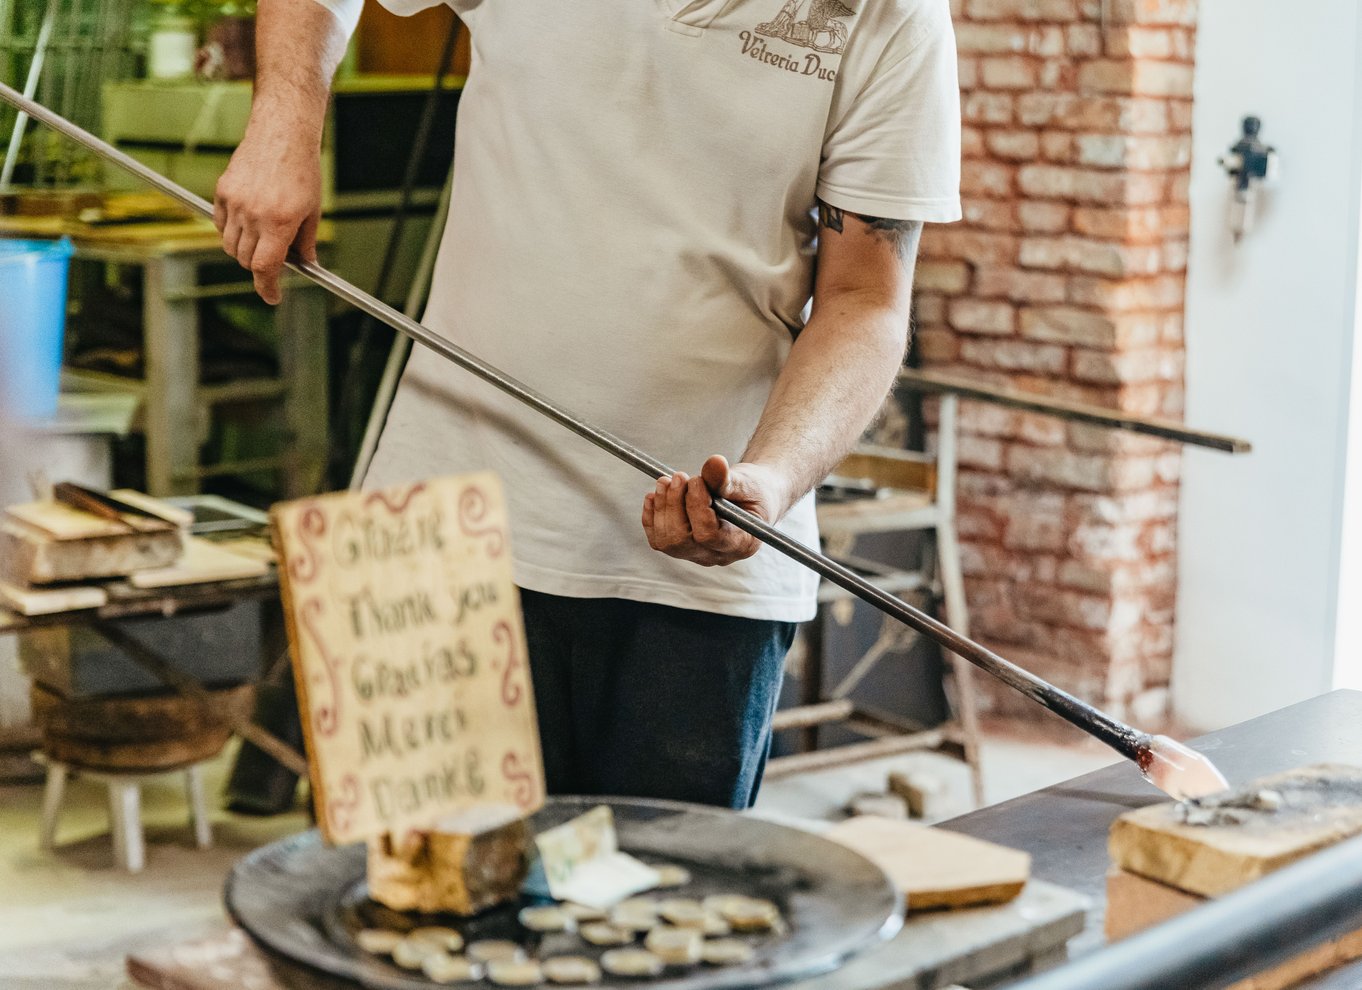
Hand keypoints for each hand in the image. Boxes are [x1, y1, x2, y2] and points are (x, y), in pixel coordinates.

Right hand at [213, 125, 321, 304]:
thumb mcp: (312, 211)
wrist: (281, 134)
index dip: (267, 288)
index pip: (264, 268)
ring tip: (262, 236)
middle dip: (259, 267)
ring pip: (230, 245)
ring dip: (243, 250)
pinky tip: (247, 220)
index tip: (272, 296)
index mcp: (279, 223)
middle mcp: (254, 215)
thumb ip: (306, 242)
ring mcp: (234, 203)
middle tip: (274, 259)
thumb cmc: (302, 172)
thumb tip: (305, 266)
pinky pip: (220, 224)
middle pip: (245, 260)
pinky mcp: (222, 191)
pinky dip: (231, 230)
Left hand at [641, 455, 792, 566]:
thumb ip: (728, 478)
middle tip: (679, 476)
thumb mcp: (746, 483)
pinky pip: (658, 539)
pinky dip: (652, 516)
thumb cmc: (753, 492)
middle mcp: (717, 555)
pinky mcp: (682, 548)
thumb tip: (714, 463)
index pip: (708, 535)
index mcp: (741, 543)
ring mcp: (698, 555)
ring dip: (662, 507)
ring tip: (667, 480)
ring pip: (667, 541)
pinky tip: (655, 495)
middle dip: (674, 504)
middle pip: (682, 540)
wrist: (750, 500)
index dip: (696, 506)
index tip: (697, 480)